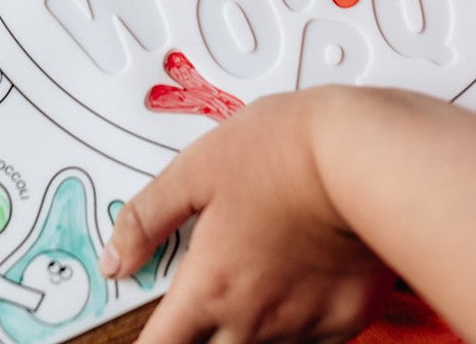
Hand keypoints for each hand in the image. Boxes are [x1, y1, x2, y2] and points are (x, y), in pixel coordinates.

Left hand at [102, 89, 393, 342]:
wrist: (360, 155)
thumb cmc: (283, 151)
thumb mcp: (197, 167)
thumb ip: (148, 217)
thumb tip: (115, 256)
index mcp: (210, 286)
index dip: (148, 343)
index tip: (151, 332)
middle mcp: (254, 319)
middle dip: (201, 331)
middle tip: (211, 289)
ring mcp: (303, 324)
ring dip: (248, 325)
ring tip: (259, 272)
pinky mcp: (346, 318)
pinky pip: (311, 338)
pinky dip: (298, 318)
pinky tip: (301, 277)